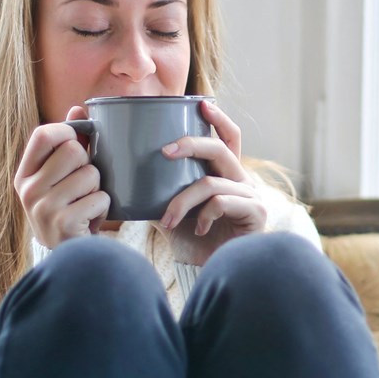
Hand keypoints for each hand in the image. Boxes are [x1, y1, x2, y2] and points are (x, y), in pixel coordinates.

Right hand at [14, 106, 110, 247]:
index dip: (67, 132)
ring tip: (88, 203)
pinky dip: (104, 207)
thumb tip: (78, 108)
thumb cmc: (68, 209)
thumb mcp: (60, 178)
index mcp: (25, 174)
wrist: (69, 255)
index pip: (44, 134)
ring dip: (99, 188)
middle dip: (89, 165)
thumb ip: (68, 143)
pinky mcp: (64, 223)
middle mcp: (28, 190)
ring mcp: (44, 207)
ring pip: (91, 174)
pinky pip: (100, 198)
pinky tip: (91, 218)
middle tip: (85, 184)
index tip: (78, 142)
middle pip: (74, 151)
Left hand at [154, 100, 266, 264]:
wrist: (213, 274)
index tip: (202, 104)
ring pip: (210, 182)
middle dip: (190, 144)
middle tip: (164, 151)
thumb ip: (158, 192)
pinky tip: (198, 229)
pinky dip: (203, 215)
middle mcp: (243, 181)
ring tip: (167, 220)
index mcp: (226, 175)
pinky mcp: (256, 213)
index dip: (219, 119)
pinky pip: (221, 202)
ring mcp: (252, 196)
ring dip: (182, 201)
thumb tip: (122, 174)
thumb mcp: (171, 211)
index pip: (229, 138)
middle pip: (219, 149)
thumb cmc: (194, 242)